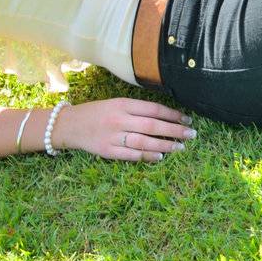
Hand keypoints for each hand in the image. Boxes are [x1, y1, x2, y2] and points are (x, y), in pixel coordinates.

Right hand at [58, 98, 196, 161]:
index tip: (187, 119)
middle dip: (174, 130)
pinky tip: (160, 157)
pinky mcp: (107, 151)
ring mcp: (112, 136)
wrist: (70, 125)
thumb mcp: (116, 103)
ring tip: (180, 147)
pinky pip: (130, 155)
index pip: (153, 109)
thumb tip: (165, 117)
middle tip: (191, 134)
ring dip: (164, 145)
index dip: (172, 114)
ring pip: (144, 142)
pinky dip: (146, 156)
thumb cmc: (98, 113)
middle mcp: (119, 119)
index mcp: (122, 104)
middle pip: (152, 126)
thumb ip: (137, 109)